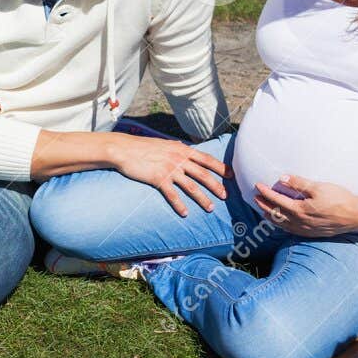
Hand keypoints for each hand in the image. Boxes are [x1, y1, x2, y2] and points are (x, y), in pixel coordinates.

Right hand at [109, 134, 227, 216]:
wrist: (125, 149)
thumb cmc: (143, 147)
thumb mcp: (165, 144)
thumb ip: (178, 149)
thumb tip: (187, 151)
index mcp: (182, 150)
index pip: (206, 159)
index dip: (220, 167)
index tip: (232, 174)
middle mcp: (179, 159)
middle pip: (203, 174)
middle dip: (217, 186)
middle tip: (226, 196)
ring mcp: (169, 169)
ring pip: (191, 186)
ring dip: (202, 198)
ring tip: (210, 208)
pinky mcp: (159, 178)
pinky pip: (172, 195)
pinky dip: (179, 205)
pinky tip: (185, 213)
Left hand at [254, 173, 357, 235]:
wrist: (356, 216)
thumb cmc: (340, 199)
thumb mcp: (319, 187)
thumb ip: (300, 183)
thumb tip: (282, 178)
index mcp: (300, 210)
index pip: (277, 201)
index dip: (266, 193)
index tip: (258, 186)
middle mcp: (300, 222)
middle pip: (276, 214)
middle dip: (264, 205)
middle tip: (255, 198)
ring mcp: (306, 230)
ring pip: (282, 225)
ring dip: (271, 217)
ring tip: (264, 211)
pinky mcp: (312, 233)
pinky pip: (292, 230)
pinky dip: (283, 225)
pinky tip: (283, 223)